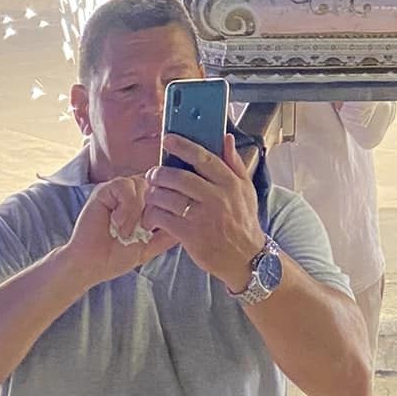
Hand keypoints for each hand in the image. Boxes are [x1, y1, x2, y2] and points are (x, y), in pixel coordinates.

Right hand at [62, 175, 170, 287]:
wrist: (92, 265)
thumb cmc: (117, 256)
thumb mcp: (149, 246)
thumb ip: (167, 235)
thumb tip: (190, 223)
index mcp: (145, 203)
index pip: (165, 190)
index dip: (167, 204)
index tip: (156, 226)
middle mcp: (134, 193)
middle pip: (156, 185)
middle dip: (152, 208)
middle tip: (142, 230)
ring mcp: (119, 189)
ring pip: (142, 184)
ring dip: (136, 210)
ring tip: (126, 231)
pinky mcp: (105, 189)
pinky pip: (124, 185)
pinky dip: (124, 206)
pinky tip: (117, 223)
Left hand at [144, 134, 266, 286]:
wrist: (245, 257)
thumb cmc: (244, 220)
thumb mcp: (247, 189)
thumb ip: (235, 162)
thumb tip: (226, 138)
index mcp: (230, 183)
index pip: (204, 158)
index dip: (183, 147)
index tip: (168, 139)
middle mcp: (216, 198)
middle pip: (180, 178)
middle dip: (161, 173)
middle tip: (152, 173)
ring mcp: (202, 217)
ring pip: (169, 198)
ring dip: (154, 193)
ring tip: (150, 192)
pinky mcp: (191, 236)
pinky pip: (165, 219)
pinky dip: (154, 214)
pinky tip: (151, 213)